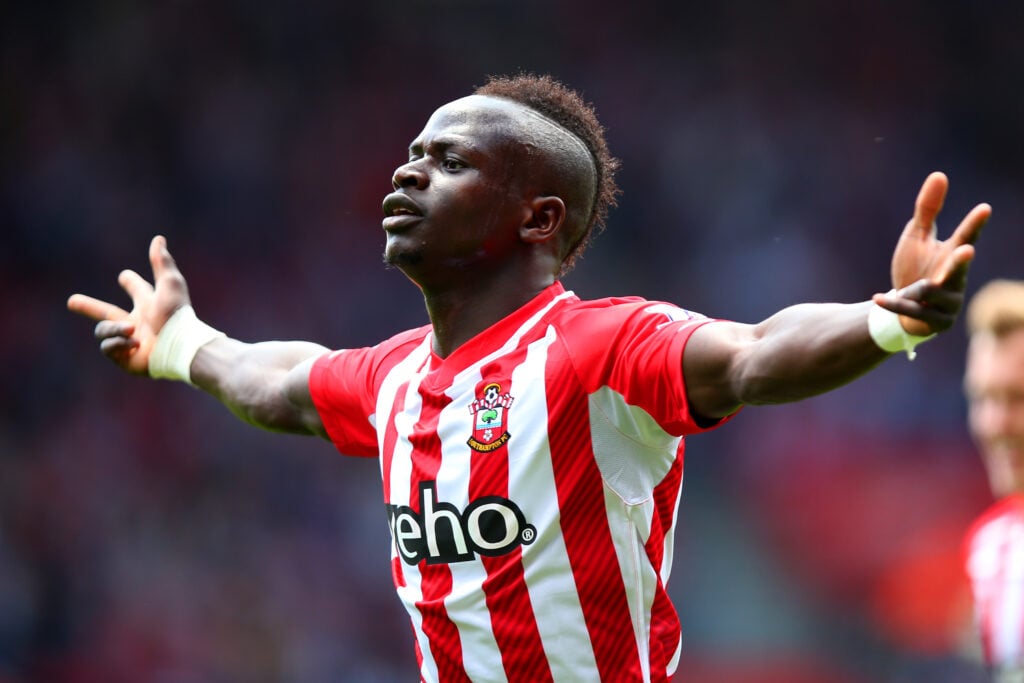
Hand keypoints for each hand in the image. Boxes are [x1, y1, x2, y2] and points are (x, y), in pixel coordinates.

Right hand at [67, 235, 191, 373]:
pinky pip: (108, 347)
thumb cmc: (177, 315)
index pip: (137, 289)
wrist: (179, 347)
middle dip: (89, 306)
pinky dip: (120, 343)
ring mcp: (130, 341)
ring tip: (132, 330)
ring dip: (114, 328)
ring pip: (103, 330)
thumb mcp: (169, 285)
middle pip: (107, 313)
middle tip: (71, 300)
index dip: (131, 282)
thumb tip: (158, 238)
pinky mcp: (126, 359)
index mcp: (149, 304)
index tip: (125, 277)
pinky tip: (136, 344)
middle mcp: (138, 322)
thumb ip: (161, 262)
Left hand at [872, 172, 990, 335]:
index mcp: (953, 254)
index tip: (984, 208)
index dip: (974, 224)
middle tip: (966, 252)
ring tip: (908, 291)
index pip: (966, 236)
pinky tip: (877, 298)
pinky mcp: (940, 322)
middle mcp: (957, 278)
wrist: (902, 308)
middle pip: (958, 268)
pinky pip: (911, 309)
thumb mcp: (916, 237)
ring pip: (927, 290)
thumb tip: (939, 174)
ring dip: (910, 289)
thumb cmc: (914, 268)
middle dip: (960, 261)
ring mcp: (952, 302)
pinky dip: (893, 303)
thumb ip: (928, 209)